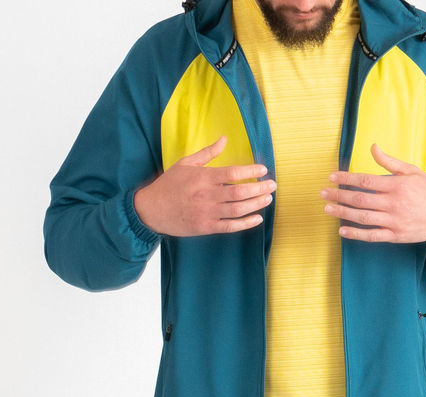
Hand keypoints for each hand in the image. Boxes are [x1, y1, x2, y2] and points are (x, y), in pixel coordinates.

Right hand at [133, 135, 275, 236]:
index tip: (263, 169)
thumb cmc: (169, 185)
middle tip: (273, 185)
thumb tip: (224, 139)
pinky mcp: (206, 227)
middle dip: (259, 188)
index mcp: (203, 177)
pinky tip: (257, 218)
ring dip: (256, 204)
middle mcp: (207, 195)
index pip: (233, 173)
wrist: (152, 210)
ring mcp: (207, 213)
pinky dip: (246, 223)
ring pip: (238, 209)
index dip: (250, 171)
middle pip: (240, 192)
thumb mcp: (185, 163)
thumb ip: (207, 153)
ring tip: (268, 198)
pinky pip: (230, 226)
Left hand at [320, 142, 425, 242]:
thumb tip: (372, 147)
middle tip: (323, 194)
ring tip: (328, 210)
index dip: (346, 178)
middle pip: (360, 199)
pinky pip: (372, 236)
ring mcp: (394, 221)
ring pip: (363, 217)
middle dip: (339, 196)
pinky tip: (343, 231)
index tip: (332, 177)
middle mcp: (393, 203)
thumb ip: (390, 162)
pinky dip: (356, 234)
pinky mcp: (396, 236)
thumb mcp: (412, 171)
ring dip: (343, 214)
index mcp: (396, 185)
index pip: (365, 181)